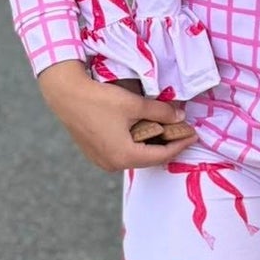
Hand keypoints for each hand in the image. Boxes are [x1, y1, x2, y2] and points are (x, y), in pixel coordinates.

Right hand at [37, 61, 196, 170]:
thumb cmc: (99, 99)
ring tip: (165, 130)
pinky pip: (121, 152)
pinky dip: (135, 144)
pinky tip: (143, 131)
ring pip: (135, 156)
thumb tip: (180, 116)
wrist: (65, 94)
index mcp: (125, 156)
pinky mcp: (94, 153)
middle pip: (149, 158)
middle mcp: (113, 165)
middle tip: (181, 132)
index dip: (180, 144)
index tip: (194, 135)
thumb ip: (161, 112)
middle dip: (167, 145)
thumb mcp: (135, 104)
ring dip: (150, 145)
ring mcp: (101, 161)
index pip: (162, 155)